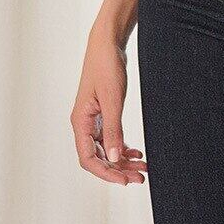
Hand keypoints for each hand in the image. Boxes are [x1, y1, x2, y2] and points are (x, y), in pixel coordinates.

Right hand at [70, 33, 147, 185]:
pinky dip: (123, 146)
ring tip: (142, 167)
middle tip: (140, 177)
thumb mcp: (113, 99)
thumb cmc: (106, 66)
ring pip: (106, 149)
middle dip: (118, 170)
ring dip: (123, 160)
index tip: (126, 180)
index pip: (89, 159)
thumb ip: (113, 129)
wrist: (108, 43)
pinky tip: (136, 152)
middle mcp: (84, 123)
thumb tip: (115, 158)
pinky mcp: (103, 112)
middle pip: (98, 157)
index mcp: (80, 122)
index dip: (107, 173)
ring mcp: (93, 119)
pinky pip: (110, 137)